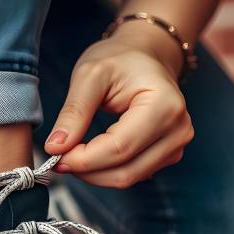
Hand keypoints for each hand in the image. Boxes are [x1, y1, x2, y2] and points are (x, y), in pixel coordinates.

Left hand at [44, 28, 193, 188]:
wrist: (146, 56)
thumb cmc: (120, 60)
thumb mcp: (90, 75)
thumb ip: (74, 112)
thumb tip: (56, 147)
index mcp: (165, 105)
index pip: (120, 148)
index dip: (84, 160)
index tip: (55, 156)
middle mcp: (178, 130)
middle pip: (126, 171)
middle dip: (87, 170)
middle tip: (58, 158)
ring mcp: (176, 146)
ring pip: (128, 178)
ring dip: (95, 173)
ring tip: (72, 153)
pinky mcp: (168, 155)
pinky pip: (132, 174)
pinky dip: (106, 171)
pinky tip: (91, 153)